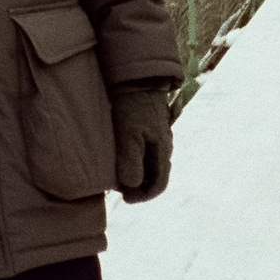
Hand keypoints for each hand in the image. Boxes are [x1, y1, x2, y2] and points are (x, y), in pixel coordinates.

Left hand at [111, 87, 172, 201]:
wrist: (134, 79)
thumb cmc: (131, 108)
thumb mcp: (129, 136)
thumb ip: (131, 162)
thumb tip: (132, 186)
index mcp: (162, 150)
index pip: (159, 184)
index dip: (143, 196)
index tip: (126, 200)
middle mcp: (163, 146)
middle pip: (155, 177)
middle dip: (138, 187)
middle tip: (118, 190)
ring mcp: (157, 137)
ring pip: (149, 165)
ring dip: (135, 174)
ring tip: (116, 176)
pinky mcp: (148, 129)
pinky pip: (144, 153)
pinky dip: (134, 162)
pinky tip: (119, 160)